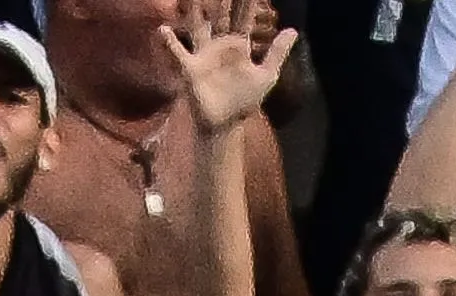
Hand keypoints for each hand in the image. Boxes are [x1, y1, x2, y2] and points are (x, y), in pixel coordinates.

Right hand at [168, 0, 294, 132]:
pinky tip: (163, 29)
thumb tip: (292, 30)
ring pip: (199, 28)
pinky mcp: (191, 68)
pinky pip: (178, 53)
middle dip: (220, 3)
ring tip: (195, 0)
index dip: (245, 4)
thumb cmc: (244, 101)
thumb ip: (277, 53)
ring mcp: (204, 55)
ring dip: (196, 14)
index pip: (242, 19)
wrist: (225, 123)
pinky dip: (169, 42)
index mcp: (239, 46)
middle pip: (220, 18)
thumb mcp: (266, 76)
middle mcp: (220, 46)